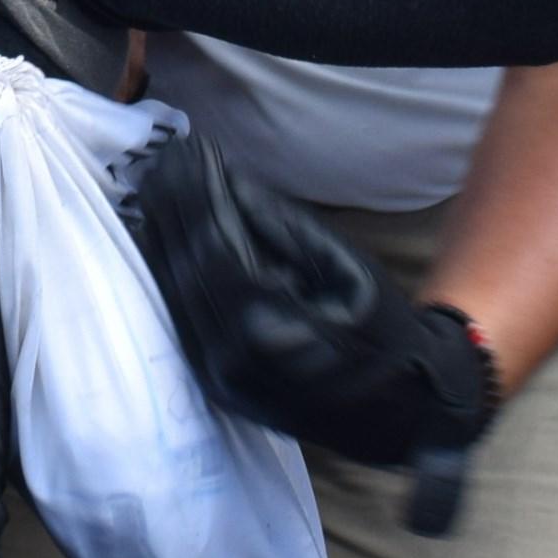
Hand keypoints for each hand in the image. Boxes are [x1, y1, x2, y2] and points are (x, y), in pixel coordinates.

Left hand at [125, 131, 500, 482]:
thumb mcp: (345, 268)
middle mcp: (230, 360)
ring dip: (161, 232)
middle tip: (165, 155)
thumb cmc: (384, 334)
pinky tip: (160, 231)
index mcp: (269, 330)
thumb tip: (228, 182)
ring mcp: (217, 378)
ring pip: (173, 292)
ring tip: (157, 182)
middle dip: (173, 205)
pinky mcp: (212, 382)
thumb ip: (281, 227)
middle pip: (185, 268)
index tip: (191, 147)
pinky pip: (179, 315)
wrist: (400, 409)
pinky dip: (167, 268)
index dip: (199, 193)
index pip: (215, 247)